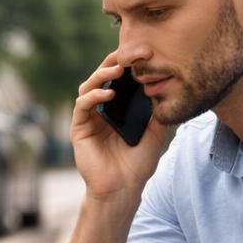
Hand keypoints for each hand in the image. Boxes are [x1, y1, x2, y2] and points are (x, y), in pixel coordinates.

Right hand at [70, 54, 172, 203]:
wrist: (124, 189)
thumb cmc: (138, 164)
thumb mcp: (156, 133)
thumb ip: (157, 110)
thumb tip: (163, 84)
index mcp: (118, 108)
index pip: (120, 79)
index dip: (129, 64)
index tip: (146, 53)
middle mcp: (101, 109)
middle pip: (103, 76)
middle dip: (116, 62)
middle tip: (132, 53)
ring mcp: (89, 118)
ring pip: (89, 86)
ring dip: (102, 74)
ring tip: (118, 68)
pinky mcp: (79, 128)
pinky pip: (82, 105)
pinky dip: (94, 95)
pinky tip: (109, 93)